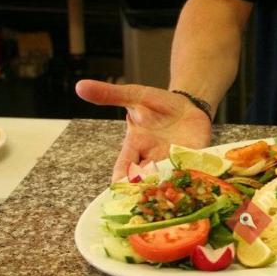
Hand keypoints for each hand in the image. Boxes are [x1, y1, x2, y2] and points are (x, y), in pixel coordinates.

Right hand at [75, 80, 211, 180]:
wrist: (188, 104)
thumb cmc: (158, 103)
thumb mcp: (135, 96)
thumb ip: (110, 95)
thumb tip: (80, 86)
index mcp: (136, 146)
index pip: (125, 167)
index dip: (122, 177)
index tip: (121, 184)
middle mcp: (154, 158)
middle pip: (146, 179)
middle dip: (147, 185)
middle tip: (149, 189)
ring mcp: (174, 161)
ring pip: (169, 179)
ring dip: (170, 185)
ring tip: (172, 188)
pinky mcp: (195, 159)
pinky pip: (193, 172)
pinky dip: (194, 177)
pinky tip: (197, 183)